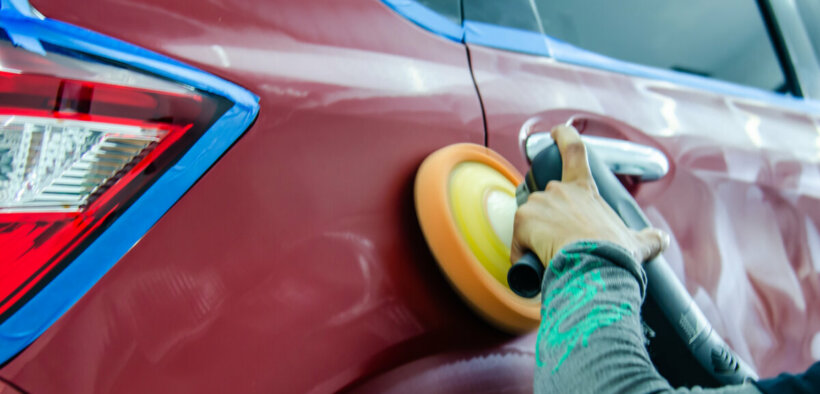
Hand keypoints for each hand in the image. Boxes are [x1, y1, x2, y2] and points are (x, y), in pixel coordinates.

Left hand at [510, 125, 668, 264]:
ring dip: (535, 238)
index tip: (556, 130)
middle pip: (545, 201)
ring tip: (552, 259)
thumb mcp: (638, 243)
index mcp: (584, 189)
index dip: (564, 137)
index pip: (574, 151)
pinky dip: (523, 253)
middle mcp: (558, 190)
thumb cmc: (615, 255)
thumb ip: (650, 239)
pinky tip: (535, 264)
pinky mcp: (522, 219)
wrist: (595, 267)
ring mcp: (538, 202)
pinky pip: (518, 239)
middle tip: (559, 245)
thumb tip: (662, 239)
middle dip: (547, 221)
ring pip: (529, 221)